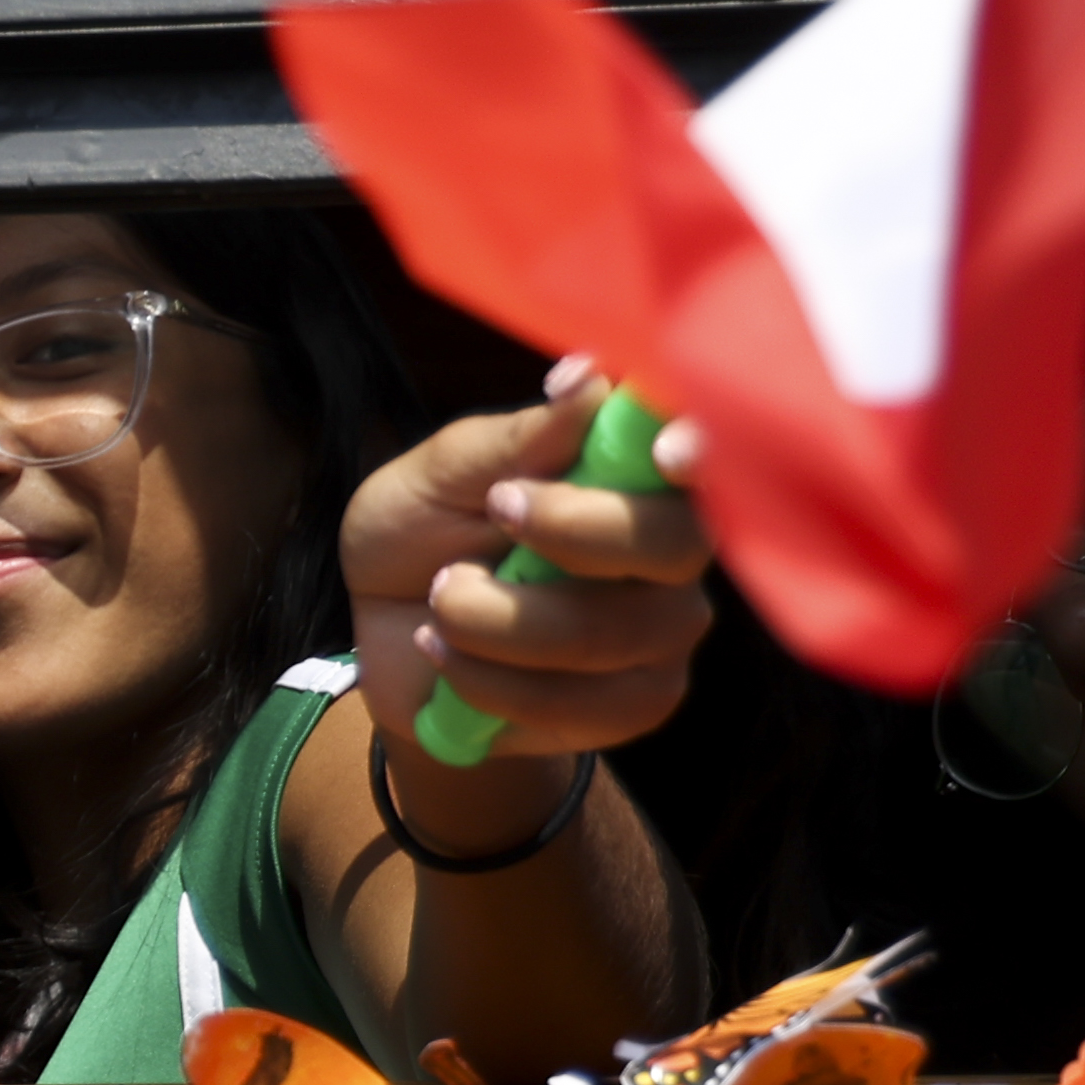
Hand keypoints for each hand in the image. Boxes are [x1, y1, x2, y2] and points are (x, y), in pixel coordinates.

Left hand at [343, 362, 715, 778]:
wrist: (386, 638)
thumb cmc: (421, 534)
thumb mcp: (437, 477)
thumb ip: (514, 439)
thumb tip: (588, 379)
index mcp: (631, 471)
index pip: (695, 452)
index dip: (698, 449)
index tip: (664, 453)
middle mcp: (668, 545)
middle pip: (674, 543)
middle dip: (571, 533)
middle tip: (494, 515)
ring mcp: (662, 629)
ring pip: (611, 633)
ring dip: (499, 620)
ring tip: (440, 599)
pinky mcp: (636, 701)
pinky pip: (587, 704)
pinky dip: (494, 683)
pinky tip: (446, 657)